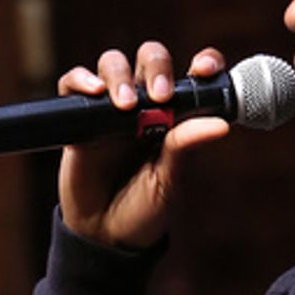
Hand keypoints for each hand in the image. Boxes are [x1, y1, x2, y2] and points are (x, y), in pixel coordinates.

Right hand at [57, 43, 230, 249]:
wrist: (105, 235)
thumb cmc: (145, 209)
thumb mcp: (170, 180)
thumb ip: (186, 147)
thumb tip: (221, 125)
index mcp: (176, 115)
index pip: (192, 75)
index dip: (202, 62)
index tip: (203, 70)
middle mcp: (144, 104)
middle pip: (151, 58)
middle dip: (157, 66)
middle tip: (160, 96)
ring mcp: (110, 109)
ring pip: (113, 63)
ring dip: (120, 75)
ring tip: (124, 105)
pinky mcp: (79, 119)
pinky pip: (73, 85)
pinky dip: (81, 80)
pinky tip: (93, 93)